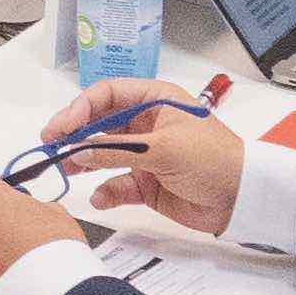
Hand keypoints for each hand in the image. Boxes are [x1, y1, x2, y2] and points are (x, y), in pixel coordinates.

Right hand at [31, 75, 242, 233]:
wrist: (243, 199)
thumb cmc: (214, 160)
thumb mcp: (163, 149)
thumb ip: (116, 150)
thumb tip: (77, 151)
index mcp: (155, 100)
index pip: (107, 95)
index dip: (80, 108)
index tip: (62, 126)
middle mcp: (146, 123)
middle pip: (98, 124)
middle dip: (75, 134)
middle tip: (52, 146)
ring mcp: (145, 154)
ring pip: (102, 153)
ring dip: (83, 161)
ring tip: (65, 169)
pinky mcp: (147, 182)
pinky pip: (116, 183)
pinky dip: (106, 191)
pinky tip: (100, 197)